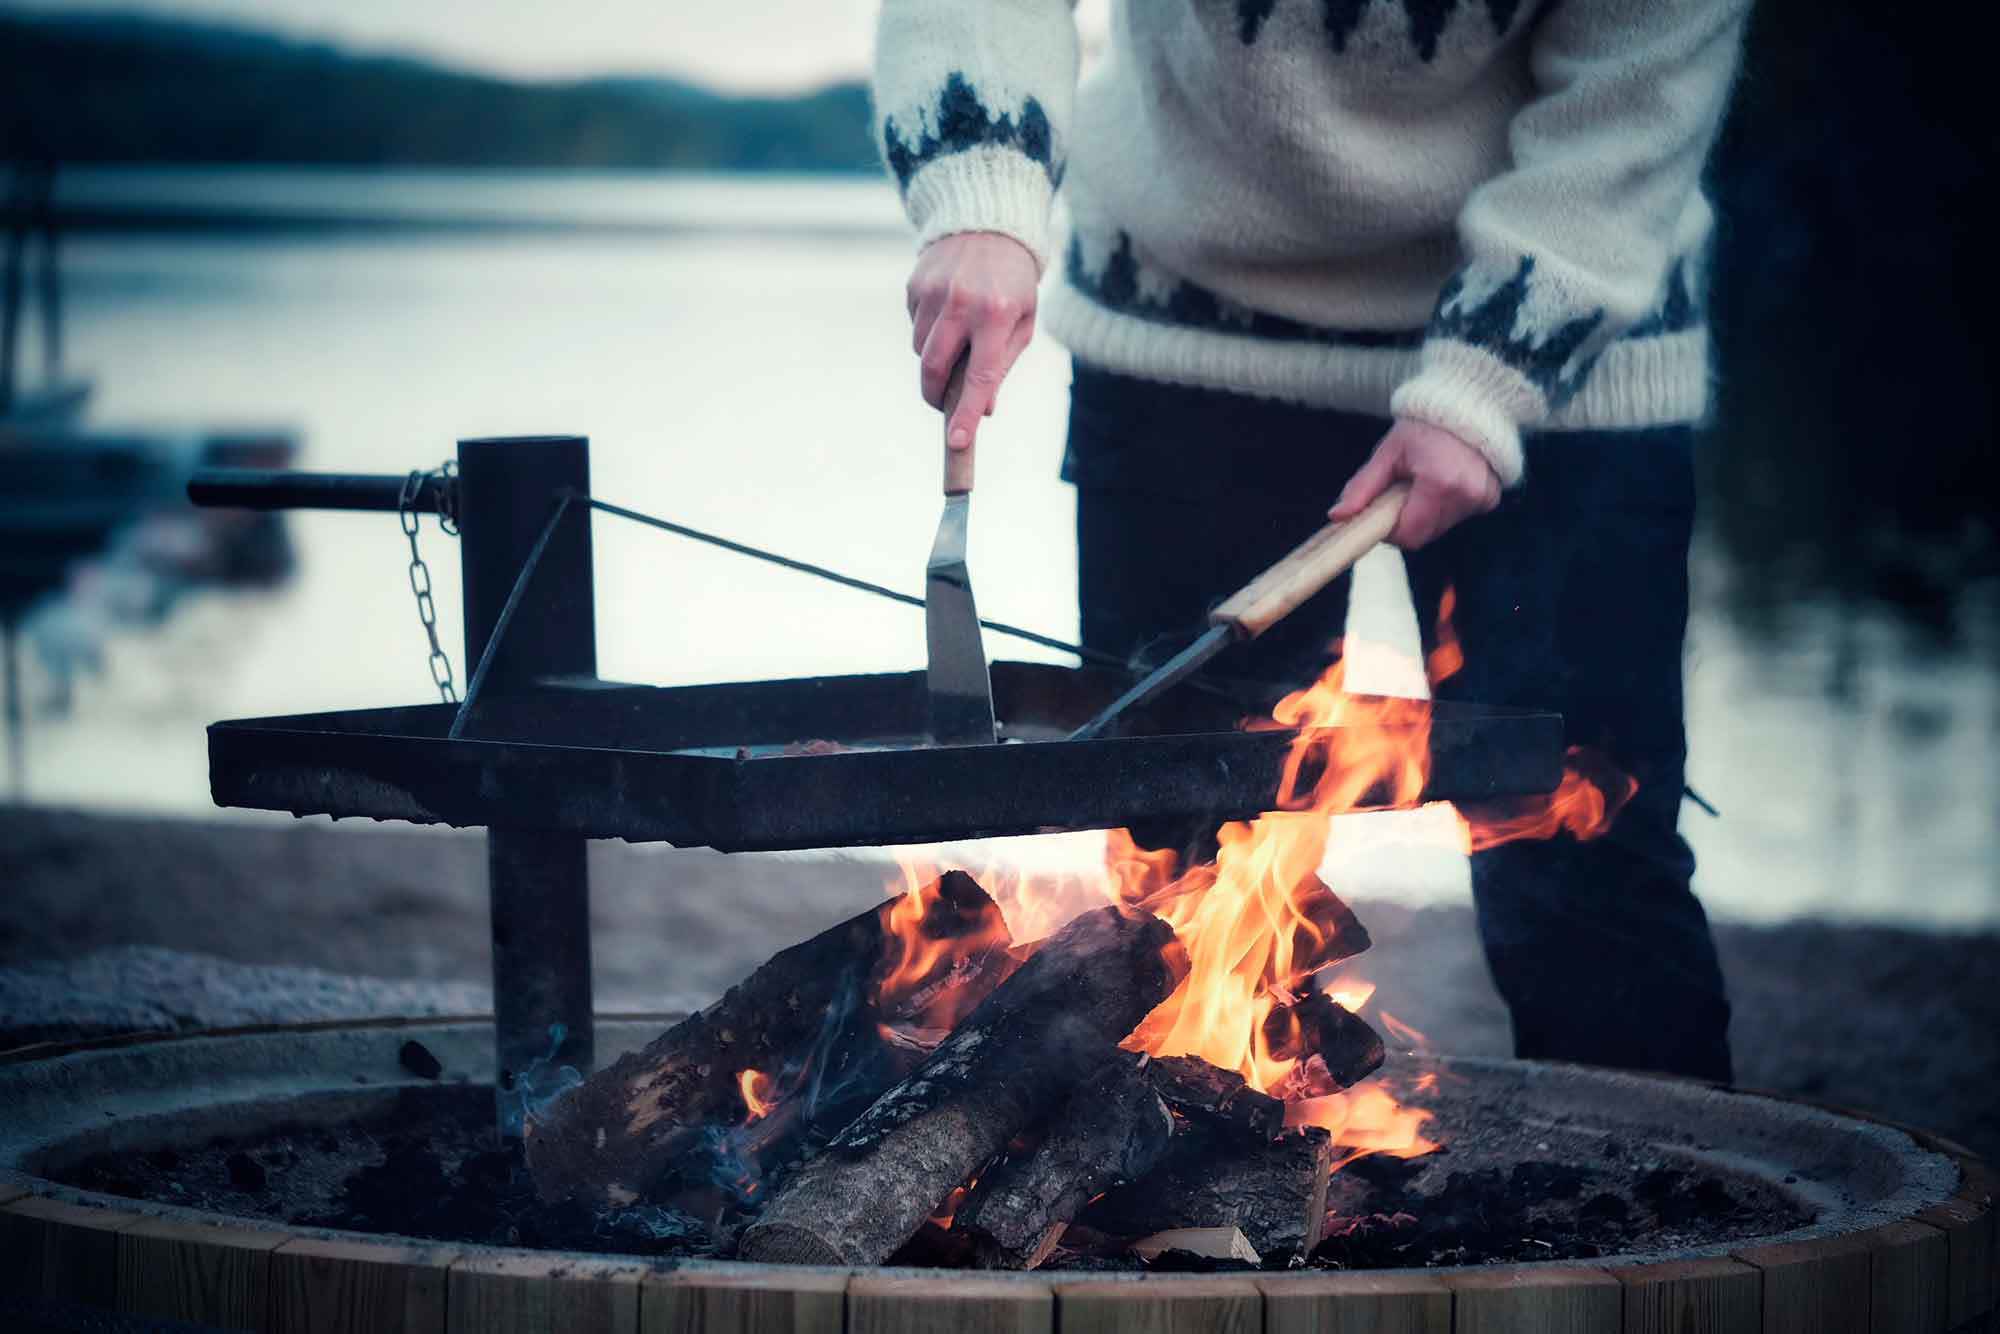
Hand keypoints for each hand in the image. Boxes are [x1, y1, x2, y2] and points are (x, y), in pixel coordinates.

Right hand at [906, 232, 1039, 454]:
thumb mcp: (1022, 323)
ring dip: (935, 359)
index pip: (980, 376)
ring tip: (957, 338)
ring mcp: (933, 291)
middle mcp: (961, 302)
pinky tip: (947, 313)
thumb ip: (1002, 366)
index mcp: (996, 315)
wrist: (990, 227)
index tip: (957, 441)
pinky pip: (914, 326)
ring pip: (921, 350)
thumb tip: (984, 410)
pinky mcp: (914, 284)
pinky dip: (928, 332)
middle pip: (934, 368)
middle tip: (943, 405)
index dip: (968, 412)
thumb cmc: (1013, 285)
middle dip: (936, 396)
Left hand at [1331, 419, 1501, 549]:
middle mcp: (1465, 496)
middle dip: (1405, 522)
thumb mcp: (1388, 454)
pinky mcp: (1489, 499)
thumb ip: (1363, 487)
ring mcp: (1481, 499)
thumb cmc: (1424, 427)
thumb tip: (1338, 515)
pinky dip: (1443, 507)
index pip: (1409, 534)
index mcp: (1439, 483)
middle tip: (1400, 494)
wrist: (1467, 407)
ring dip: (1423, 515)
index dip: (1390, 531)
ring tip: (1422, 483)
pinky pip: (1457, 517)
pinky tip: (1442, 482)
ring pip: (1439, 528)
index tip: (1381, 513)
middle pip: (1424, 535)